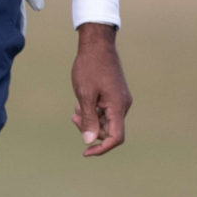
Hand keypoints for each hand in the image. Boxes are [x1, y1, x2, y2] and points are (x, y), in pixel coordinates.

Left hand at [70, 23, 130, 156]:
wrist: (97, 44)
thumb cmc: (89, 67)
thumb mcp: (84, 94)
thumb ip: (88, 119)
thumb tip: (89, 141)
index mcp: (118, 106)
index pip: (116, 137)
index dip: (101, 148)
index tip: (85, 151)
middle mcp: (123, 104)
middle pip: (109, 130)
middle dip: (91, 129)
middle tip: (73, 117)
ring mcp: (120, 99)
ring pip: (106, 120)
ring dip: (90, 119)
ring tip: (75, 108)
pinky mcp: (115, 94)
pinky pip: (106, 110)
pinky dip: (93, 110)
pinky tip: (81, 101)